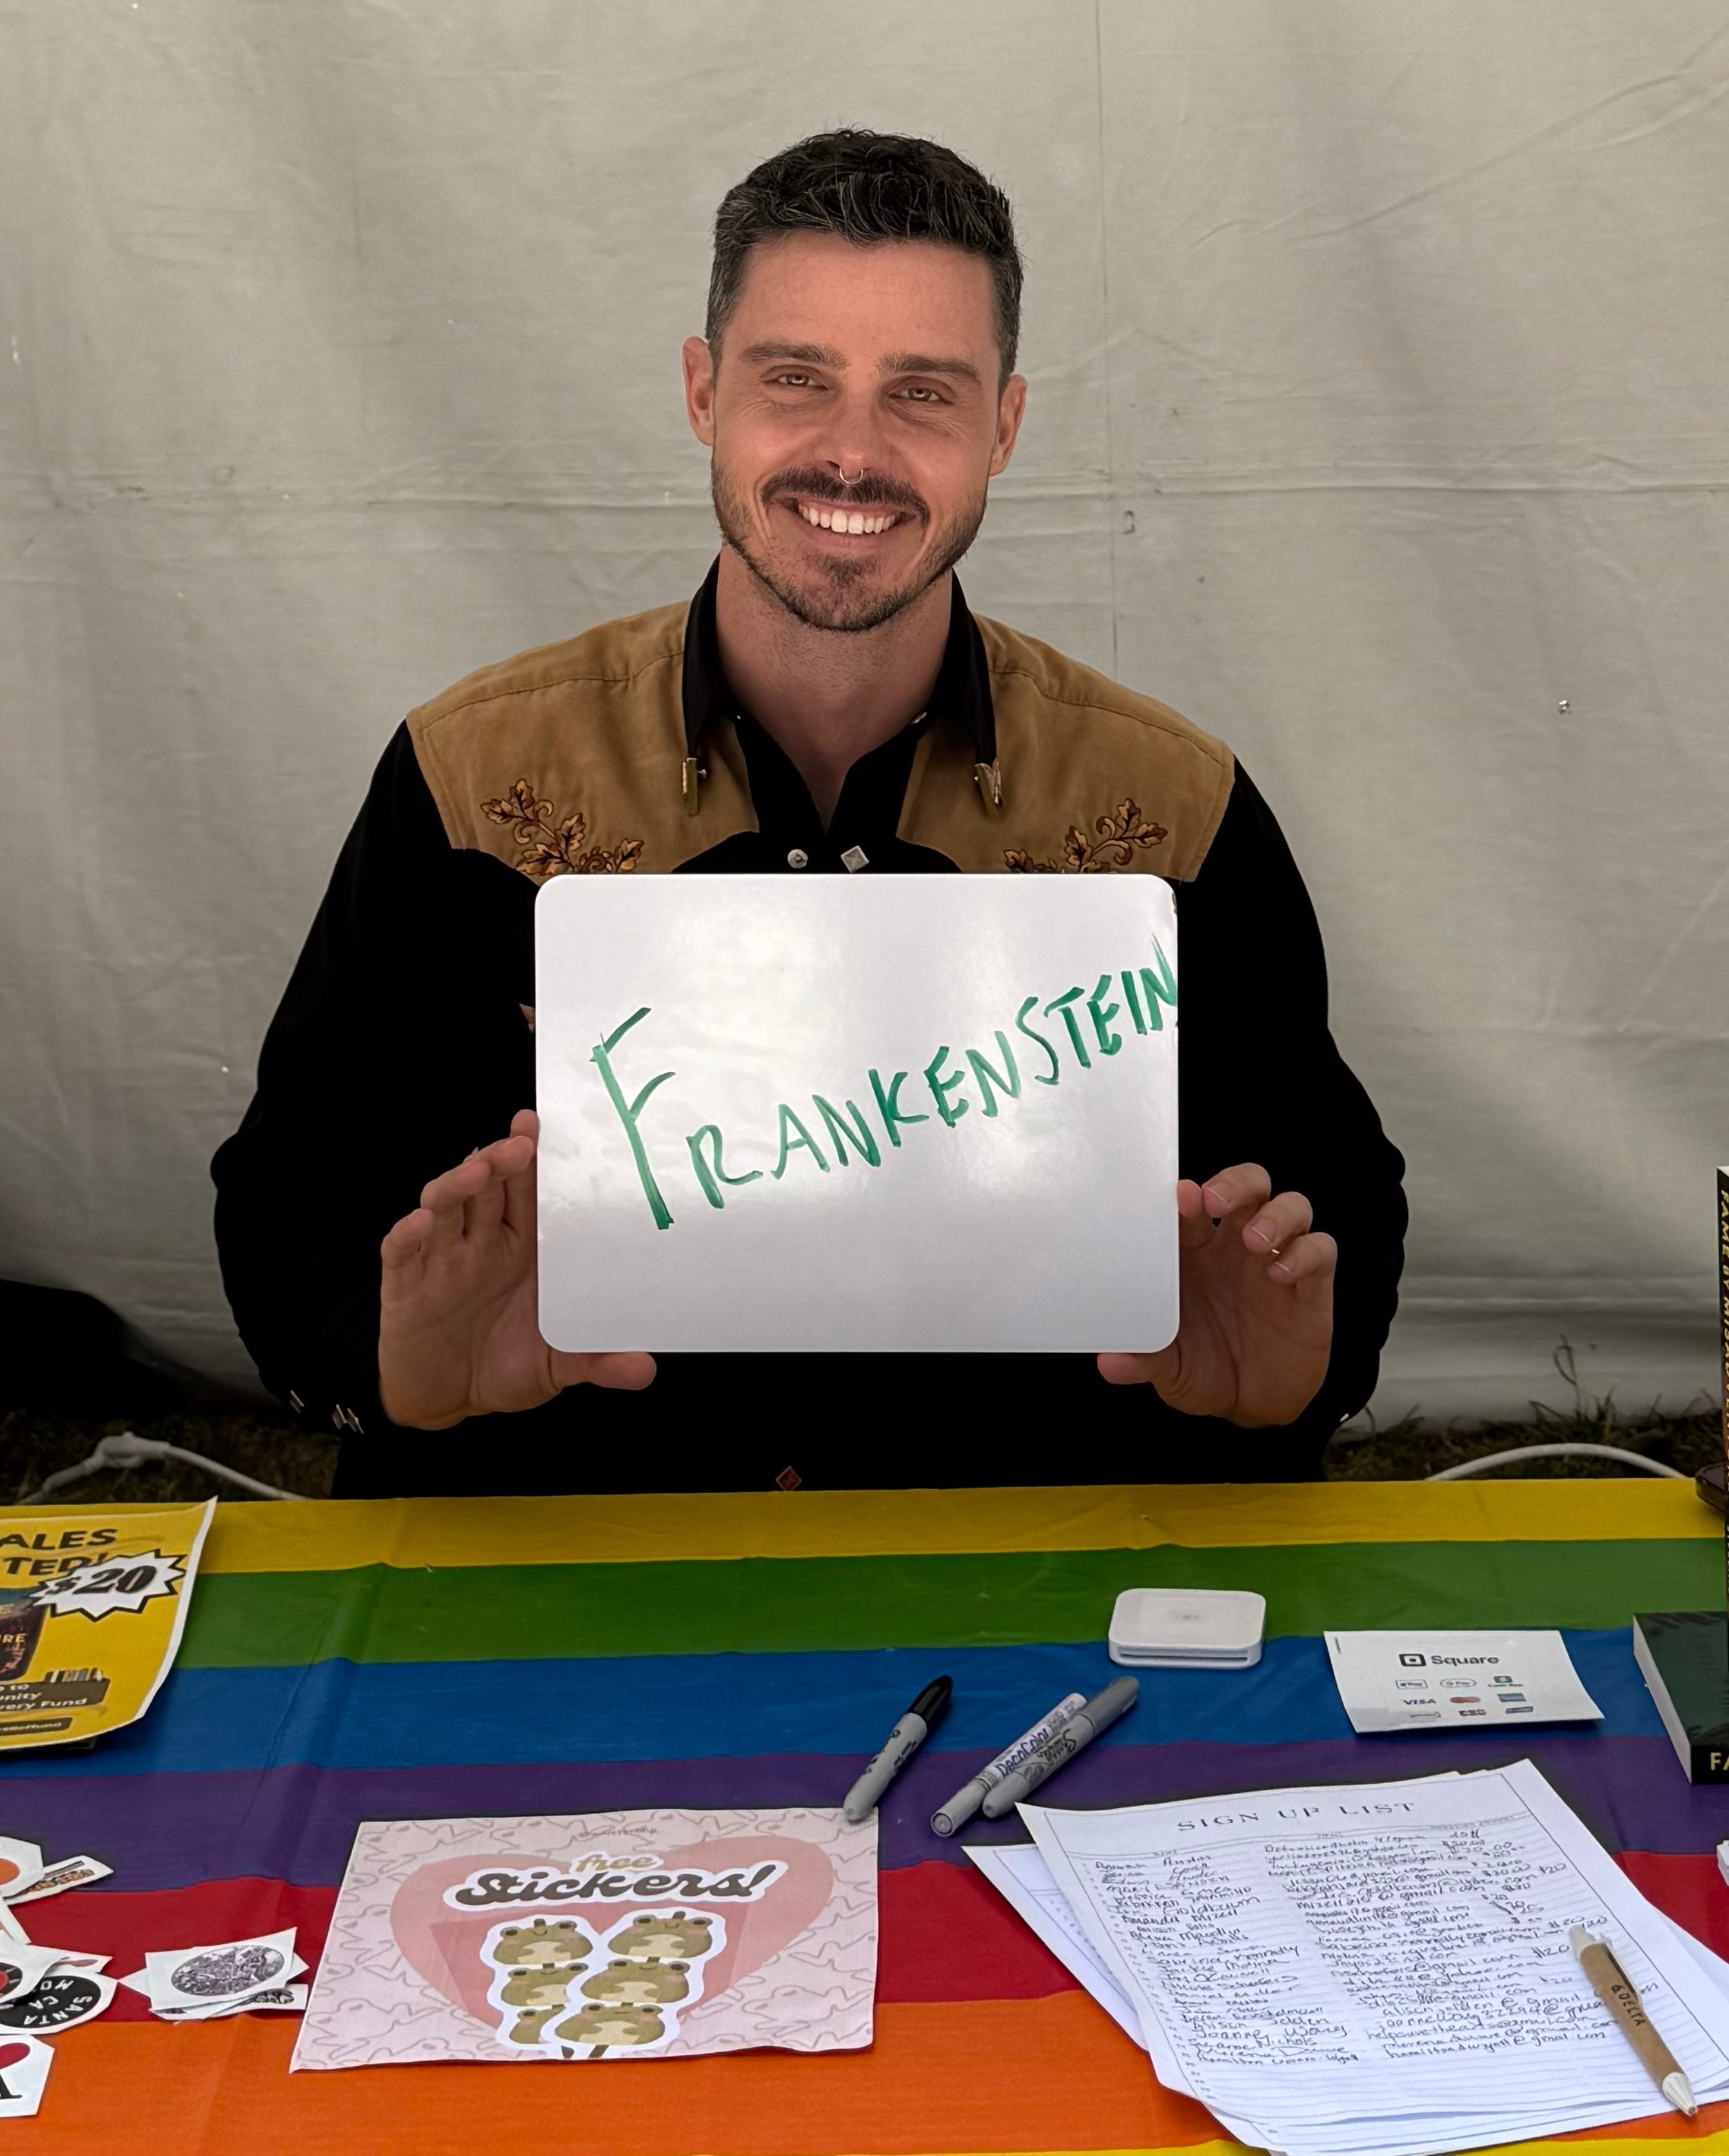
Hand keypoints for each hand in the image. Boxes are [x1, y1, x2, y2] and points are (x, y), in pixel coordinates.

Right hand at [378, 1108, 654, 1428]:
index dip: (534, 1161)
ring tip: (479, 1170)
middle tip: (521, 1142)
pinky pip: (402, 1253)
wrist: (446, 1399)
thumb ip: (597, 1361)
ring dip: (458, 1185)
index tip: (542, 1128)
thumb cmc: (503, 1367)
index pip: (528, 1194)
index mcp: (521, 1249)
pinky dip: (409, 1236)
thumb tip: (646, 1370)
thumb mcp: (557, 1365)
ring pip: (445, 1208)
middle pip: (487, 1189)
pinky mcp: (405, 1287)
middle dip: (500, 1160)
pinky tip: (420, 1224)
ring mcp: (441, 1262)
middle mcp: (481, 1245)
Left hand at [1098, 1162, 1335, 1426]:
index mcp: (1196, 1252)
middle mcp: (1236, 1246)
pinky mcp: (1312, 1285)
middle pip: (1247, 1186)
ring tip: (1254, 1240)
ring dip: (1275, 1214)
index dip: (1187, 1195)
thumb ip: (1144, 1359)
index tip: (1178, 1196)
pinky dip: (1305, 1253)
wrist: (1255, 1404)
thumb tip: (1109, 1363)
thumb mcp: (1170, 1369)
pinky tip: (1281, 1274)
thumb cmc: (1207, 1369)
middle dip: (1235, 1182)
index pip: (1193, 1206)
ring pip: (1290, 1206)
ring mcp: (1277, 1259)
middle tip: (1216, 1200)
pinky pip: (1320, 1249)